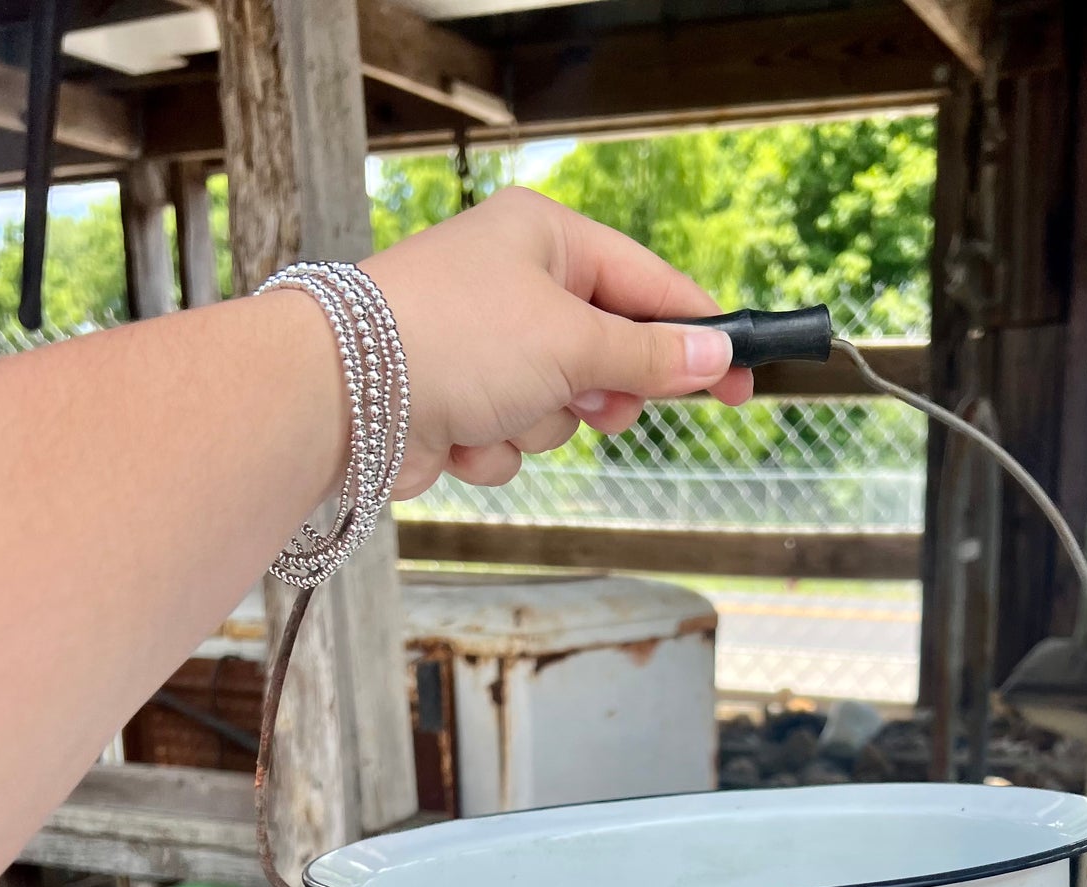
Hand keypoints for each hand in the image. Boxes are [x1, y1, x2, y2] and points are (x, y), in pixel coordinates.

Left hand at [361, 187, 753, 495]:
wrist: (343, 395)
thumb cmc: (455, 339)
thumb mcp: (573, 344)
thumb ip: (649, 358)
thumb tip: (716, 356)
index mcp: (544, 238)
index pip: (647, 283)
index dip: (698, 334)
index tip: (743, 380)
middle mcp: (513, 284)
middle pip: (606, 353)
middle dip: (598, 394)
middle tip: (597, 409)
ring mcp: (483, 347)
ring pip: (559, 410)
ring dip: (538, 426)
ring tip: (500, 413)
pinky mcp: (456, 402)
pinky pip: (512, 439)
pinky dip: (492, 449)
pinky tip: (456, 436)